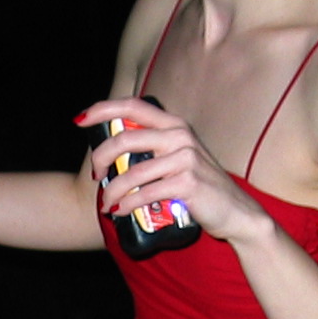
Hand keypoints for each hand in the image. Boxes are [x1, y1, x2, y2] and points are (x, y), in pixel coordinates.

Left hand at [75, 98, 262, 242]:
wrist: (237, 212)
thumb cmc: (202, 187)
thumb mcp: (180, 158)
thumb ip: (155, 149)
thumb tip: (115, 153)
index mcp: (174, 125)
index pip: (133, 106)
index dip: (103, 109)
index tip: (80, 120)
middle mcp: (179, 136)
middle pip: (125, 138)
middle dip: (101, 158)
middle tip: (96, 176)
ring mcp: (185, 158)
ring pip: (133, 172)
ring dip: (113, 191)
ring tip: (107, 204)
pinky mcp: (188, 183)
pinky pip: (146, 194)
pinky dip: (128, 205)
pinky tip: (121, 212)